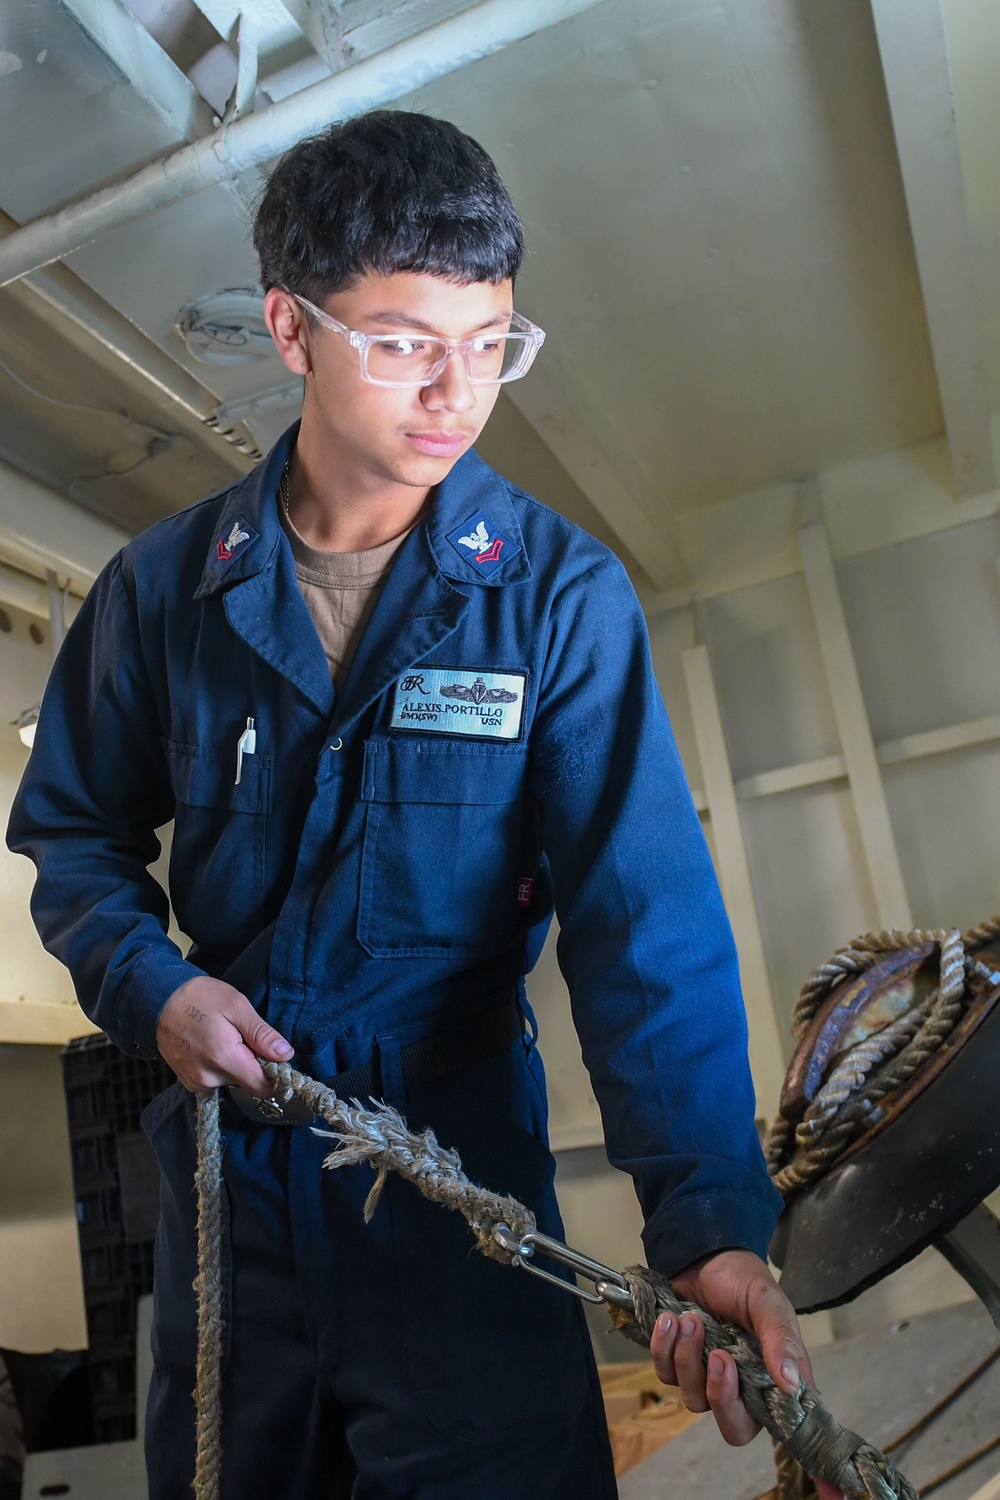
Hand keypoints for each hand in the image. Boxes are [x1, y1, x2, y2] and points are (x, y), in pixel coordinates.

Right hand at [155, 975, 293, 1095]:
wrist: (156, 999)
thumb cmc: (198, 997)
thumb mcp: (236, 1006)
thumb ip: (261, 1034)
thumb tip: (285, 1055)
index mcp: (224, 1059)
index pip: (262, 1087)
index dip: (273, 1072)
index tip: (272, 1054)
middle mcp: (209, 1078)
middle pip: (247, 1082)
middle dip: (251, 1062)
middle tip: (240, 1034)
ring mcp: (196, 1082)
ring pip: (231, 1080)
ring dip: (234, 1062)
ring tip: (222, 1036)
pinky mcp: (187, 1081)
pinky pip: (215, 1079)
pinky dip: (218, 1065)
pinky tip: (210, 1044)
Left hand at [650, 1249, 842, 1499]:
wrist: (702, 1253)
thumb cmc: (743, 1279)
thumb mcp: (768, 1303)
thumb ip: (781, 1340)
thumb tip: (793, 1385)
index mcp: (776, 1381)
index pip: (796, 1433)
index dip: (819, 1474)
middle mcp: (745, 1388)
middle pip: (734, 1429)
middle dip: (722, 1396)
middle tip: (719, 1356)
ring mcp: (709, 1378)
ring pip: (695, 1401)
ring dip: (689, 1358)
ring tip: (692, 1319)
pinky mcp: (678, 1364)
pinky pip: (666, 1376)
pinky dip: (664, 1349)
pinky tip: (670, 1320)